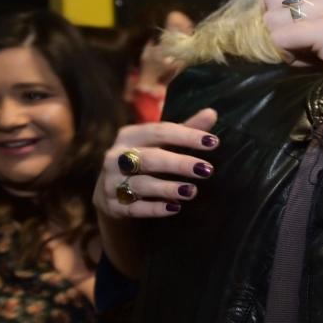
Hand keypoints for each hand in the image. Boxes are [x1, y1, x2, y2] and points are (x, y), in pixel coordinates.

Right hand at [93, 108, 219, 218]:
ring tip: (192, 191)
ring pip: (141, 185)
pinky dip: (155, 209)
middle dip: (179, 164)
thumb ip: (185, 129)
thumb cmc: (144, 159)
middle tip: (206, 170)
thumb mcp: (161, 142)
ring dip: (168, 188)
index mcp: (129, 135)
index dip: (186, 135)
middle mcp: (116, 157)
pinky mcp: (113, 206)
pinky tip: (175, 208)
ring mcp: (111, 182)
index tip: (213, 142)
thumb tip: (212, 113)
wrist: (110, 190)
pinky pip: (135, 208)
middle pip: (149, 158)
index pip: (159, 132)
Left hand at [260, 0, 322, 130]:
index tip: (280, 16)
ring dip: (283, 41)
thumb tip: (268, 1)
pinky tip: (307, 64)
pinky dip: (286, 55)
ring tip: (306, 56)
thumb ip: (315, 5)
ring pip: (274, 17)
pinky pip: (280, 37)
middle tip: (300, 45)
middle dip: (278, 23)